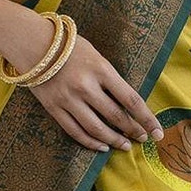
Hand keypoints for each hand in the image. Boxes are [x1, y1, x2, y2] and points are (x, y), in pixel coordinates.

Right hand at [15, 29, 164, 153]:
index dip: (147, 118)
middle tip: (143, 138)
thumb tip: (129, 105)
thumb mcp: (97, 56)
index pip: (131, 99)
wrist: (33, 44)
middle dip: (133, 130)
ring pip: (96, 128)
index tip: (157, 131)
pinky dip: (90, 142)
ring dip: (114, 140)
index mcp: (101, 70)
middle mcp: (86, 86)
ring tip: (125, 146)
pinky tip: (102, 146)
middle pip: (116, 116)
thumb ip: (111, 79)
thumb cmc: (70, 47)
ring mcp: (69, 99)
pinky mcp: (54, 109)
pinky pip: (75, 131)